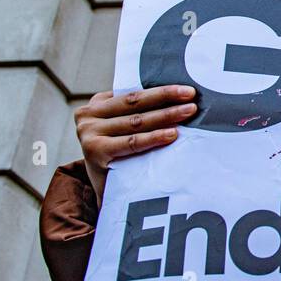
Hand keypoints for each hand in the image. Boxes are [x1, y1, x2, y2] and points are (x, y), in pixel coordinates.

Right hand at [74, 85, 197, 207]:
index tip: (186, 89)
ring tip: (188, 111)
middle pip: (135, 102)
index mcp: (98, 103)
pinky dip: (153, 137)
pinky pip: (131, 142)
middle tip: (191, 94)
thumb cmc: (120, 154)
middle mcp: (89, 114)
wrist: (104, 190)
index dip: (161, 90)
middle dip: (166, 97)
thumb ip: (137, 111)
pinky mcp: (95, 151)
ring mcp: (89, 132)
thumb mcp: (122, 127)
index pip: (134, 93)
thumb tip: (177, 96)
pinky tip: (172, 134)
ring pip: (136, 120)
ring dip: (165, 115)